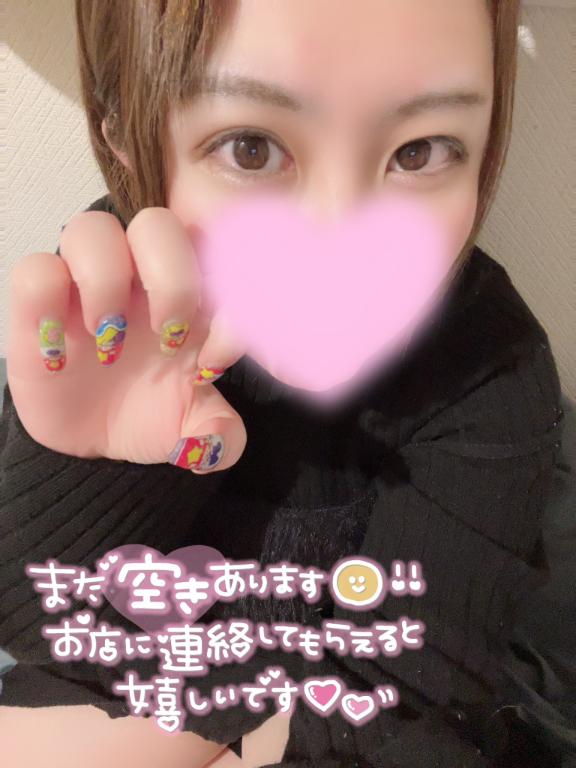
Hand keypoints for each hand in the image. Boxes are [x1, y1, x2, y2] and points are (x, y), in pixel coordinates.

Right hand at [6, 207, 246, 472]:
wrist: (93, 441)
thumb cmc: (150, 414)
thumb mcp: (192, 428)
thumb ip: (217, 434)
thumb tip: (216, 442)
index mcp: (192, 295)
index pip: (220, 250)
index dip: (227, 299)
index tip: (213, 362)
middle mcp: (141, 278)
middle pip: (157, 222)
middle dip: (171, 280)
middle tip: (167, 339)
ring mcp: (88, 286)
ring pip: (91, 229)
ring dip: (106, 286)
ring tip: (109, 343)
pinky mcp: (39, 306)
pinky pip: (35, 268)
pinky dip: (46, 303)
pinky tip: (61, 350)